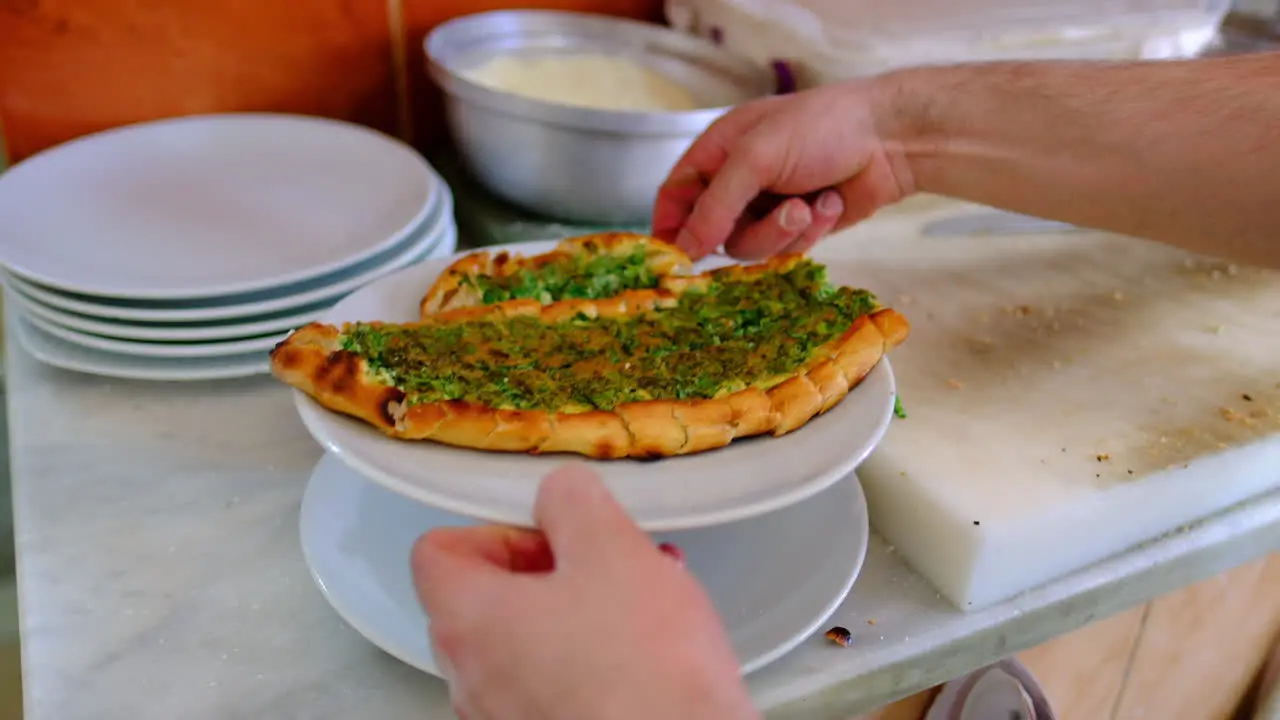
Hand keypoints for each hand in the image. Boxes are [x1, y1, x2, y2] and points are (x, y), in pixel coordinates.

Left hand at [411, 464, 758, 719]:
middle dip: (548, 571)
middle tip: (603, 565)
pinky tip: (644, 655)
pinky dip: (588, 662)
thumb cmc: (643, 669)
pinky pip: (552, 686)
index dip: (495, 530)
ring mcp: (503, 717)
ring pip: (525, 645)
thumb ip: (572, 500)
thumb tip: (559, 492)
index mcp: (468, 619)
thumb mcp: (612, 547)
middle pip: (483, 600)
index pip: (437, 551)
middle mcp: (470, 678)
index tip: (548, 533)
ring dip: (574, 615)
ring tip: (639, 606)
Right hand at [652, 80, 913, 260]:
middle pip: (715, 233)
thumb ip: (715, 206)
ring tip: (809, 206)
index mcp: (718, 152)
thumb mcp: (756, 158)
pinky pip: (788, 248)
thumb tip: (682, 249)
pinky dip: (812, 229)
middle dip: (748, 230)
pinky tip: (830, 201)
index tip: (674, 259)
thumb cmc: (821, 128)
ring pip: (752, 248)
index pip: (675, 196)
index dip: (671, 227)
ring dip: (783, 231)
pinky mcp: (800, 227)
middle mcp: (739, 182)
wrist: (889, 138)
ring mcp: (769, 206)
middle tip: (782, 214)